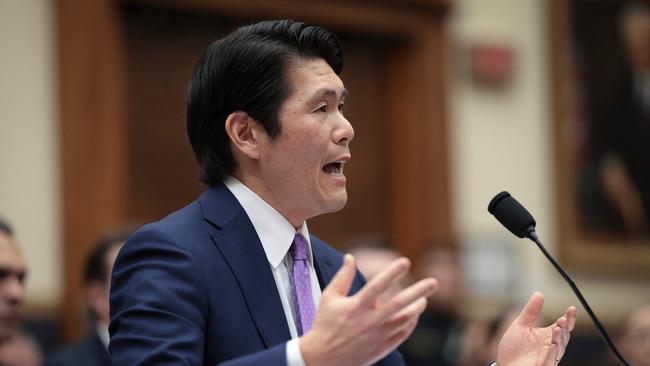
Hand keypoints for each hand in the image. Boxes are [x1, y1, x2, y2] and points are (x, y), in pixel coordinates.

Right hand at [300, 254, 437, 365]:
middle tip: (433, 283)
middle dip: (418, 291)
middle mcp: (370, 321)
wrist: (323, 358)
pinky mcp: (381, 348)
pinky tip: (414, 315)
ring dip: (417, 308)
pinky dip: (410, 323)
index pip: (378, 285)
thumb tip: (350, 257)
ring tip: (423, 299)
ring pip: (405, 320)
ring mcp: (377, 335)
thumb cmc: (325, 324)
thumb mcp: (329, 297)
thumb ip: (343, 276)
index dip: (392, 272)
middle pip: (399, 303)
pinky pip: (402, 334)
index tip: (405, 261)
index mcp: (356, 306)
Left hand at [496, 292, 576, 365]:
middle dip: (565, 328)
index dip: (569, 318)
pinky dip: (552, 354)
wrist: (504, 363)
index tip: (572, 308)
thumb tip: (539, 293)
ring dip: (560, 339)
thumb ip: (531, 311)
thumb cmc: (514, 346)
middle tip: (563, 319)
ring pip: (559, 349)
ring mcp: (547, 357)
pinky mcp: (542, 365)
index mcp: (547, 335)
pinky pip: (550, 361)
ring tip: (559, 328)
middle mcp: (550, 346)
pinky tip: (553, 345)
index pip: (562, 326)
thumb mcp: (521, 325)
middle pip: (563, 337)